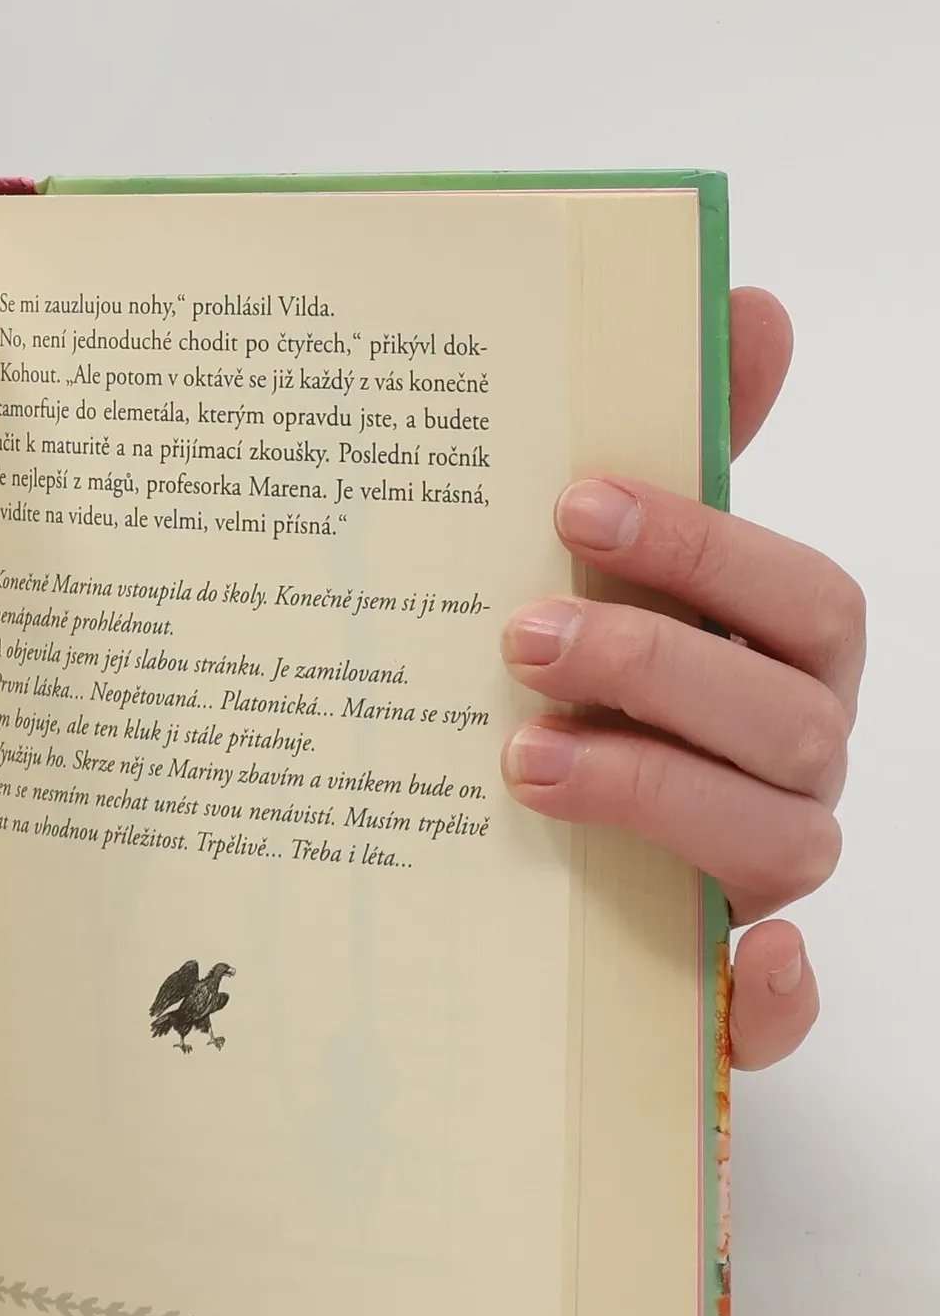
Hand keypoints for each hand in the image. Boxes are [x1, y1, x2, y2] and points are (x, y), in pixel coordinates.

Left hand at [500, 288, 861, 1069]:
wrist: (534, 885)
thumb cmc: (590, 706)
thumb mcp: (611, 588)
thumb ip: (680, 459)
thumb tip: (749, 300)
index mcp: (774, 672)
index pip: (798, 599)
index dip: (704, 546)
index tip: (572, 503)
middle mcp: (783, 771)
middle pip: (787, 718)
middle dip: (658, 667)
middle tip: (518, 637)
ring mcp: (754, 882)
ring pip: (776, 847)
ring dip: (661, 797)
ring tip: (523, 763)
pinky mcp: (716, 993)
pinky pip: (778, 1015)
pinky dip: (771, 1000)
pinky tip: (735, 963)